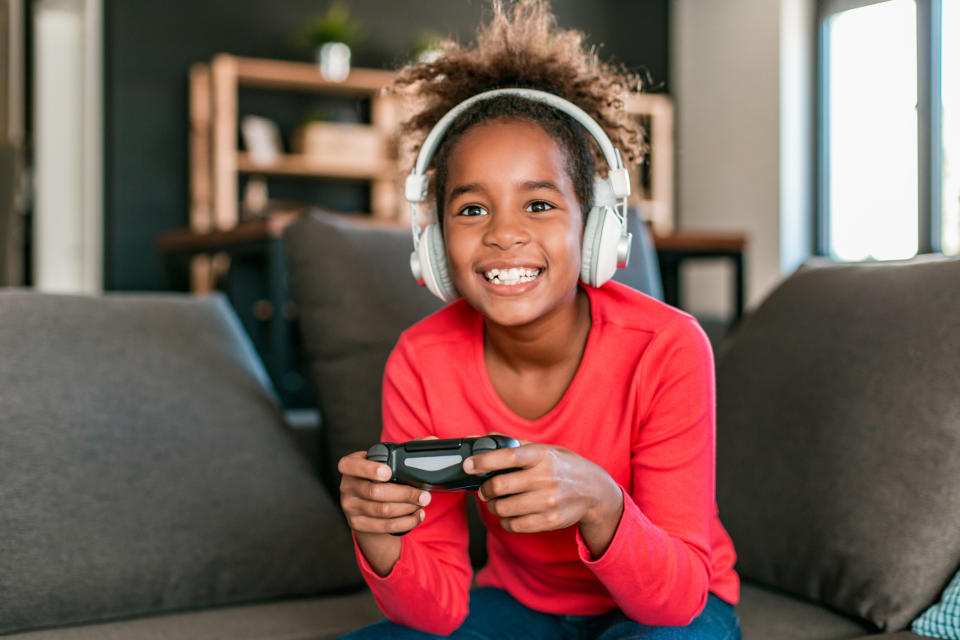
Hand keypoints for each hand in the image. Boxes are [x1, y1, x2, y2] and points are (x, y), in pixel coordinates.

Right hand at [338, 450, 431, 535]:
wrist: (365, 505)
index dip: (369, 469)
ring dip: (407, 508)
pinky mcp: (357, 524)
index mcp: (350, 465)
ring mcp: (350, 507)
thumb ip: (407, 448)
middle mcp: (347, 486)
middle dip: (405, 493)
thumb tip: (431, 440)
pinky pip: (385, 526)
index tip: (388, 472)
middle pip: (375, 492)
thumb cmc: (378, 477)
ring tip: (422, 503)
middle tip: (424, 494)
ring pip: (382, 510)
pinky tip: (417, 516)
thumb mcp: (386, 461)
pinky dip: (405, 522)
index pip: (351, 466)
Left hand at [463, 437, 623, 556]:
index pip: (507, 457)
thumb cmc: (563, 466)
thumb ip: (512, 444)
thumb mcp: (544, 448)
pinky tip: (510, 513)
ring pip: (504, 508)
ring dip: (493, 506)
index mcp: (542, 455)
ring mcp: (549, 501)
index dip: (483, 461)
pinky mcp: (550, 520)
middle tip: (484, 489)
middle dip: (485, 489)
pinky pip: (514, 525)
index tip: (468, 465)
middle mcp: (546, 478)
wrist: (595, 491)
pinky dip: (505, 520)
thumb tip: (480, 438)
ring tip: (497, 501)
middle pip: (500, 487)